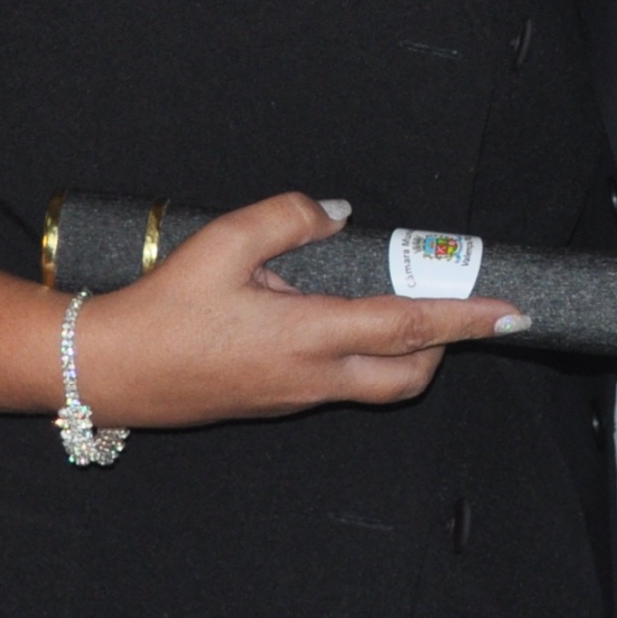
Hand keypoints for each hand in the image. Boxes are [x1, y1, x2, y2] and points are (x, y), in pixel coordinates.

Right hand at [69, 192, 523, 427]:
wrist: (104, 372)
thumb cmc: (159, 311)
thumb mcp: (220, 243)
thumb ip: (286, 219)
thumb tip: (335, 213)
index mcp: (307, 337)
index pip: (410, 327)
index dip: (467, 318)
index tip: (511, 312)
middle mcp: (311, 378)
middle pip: (408, 377)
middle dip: (442, 345)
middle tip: (447, 307)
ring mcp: (294, 398)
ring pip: (374, 383)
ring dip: (396, 349)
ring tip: (380, 301)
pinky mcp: (275, 403)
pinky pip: (336, 383)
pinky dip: (353, 354)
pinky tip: (321, 317)